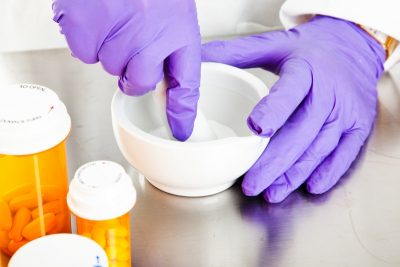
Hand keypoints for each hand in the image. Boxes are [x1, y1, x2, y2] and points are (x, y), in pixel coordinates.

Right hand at [52, 0, 200, 140]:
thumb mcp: (174, 14)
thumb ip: (172, 54)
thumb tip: (169, 98)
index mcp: (179, 30)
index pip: (186, 84)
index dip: (183, 113)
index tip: (180, 131)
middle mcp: (151, 35)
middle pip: (138, 82)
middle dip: (134, 69)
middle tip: (133, 40)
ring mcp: (116, 31)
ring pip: (109, 68)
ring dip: (110, 50)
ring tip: (116, 18)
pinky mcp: (84, 26)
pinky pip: (84, 54)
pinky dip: (88, 39)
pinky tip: (98, 16)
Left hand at [202, 16, 384, 202]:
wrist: (353, 46)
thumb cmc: (308, 50)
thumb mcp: (273, 44)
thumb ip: (236, 53)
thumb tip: (200, 58)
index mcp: (305, 69)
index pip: (290, 92)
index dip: (274, 111)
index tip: (256, 129)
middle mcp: (329, 91)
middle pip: (302, 132)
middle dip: (275, 162)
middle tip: (252, 184)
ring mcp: (347, 111)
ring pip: (320, 148)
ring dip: (295, 174)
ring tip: (272, 192)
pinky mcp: (359, 126)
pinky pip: (345, 154)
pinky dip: (328, 173)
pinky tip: (309, 186)